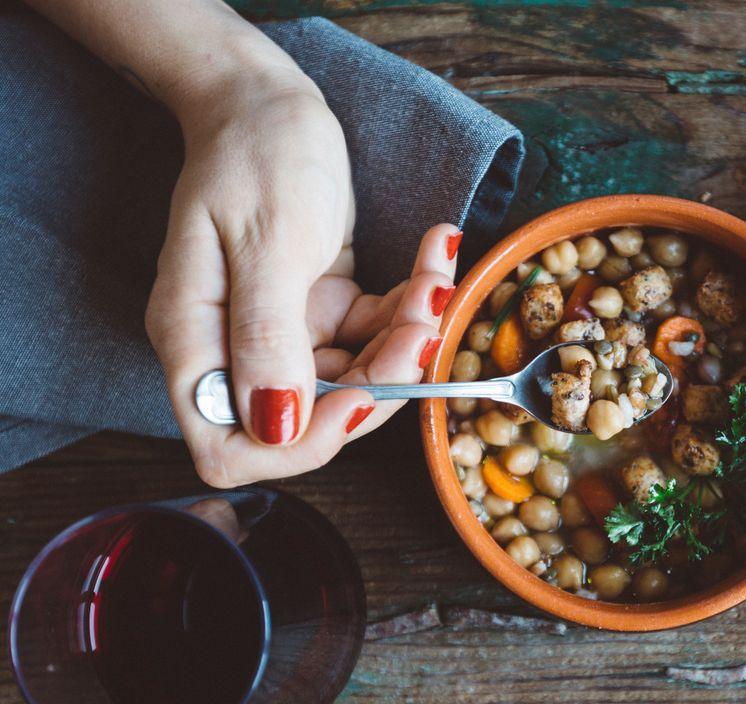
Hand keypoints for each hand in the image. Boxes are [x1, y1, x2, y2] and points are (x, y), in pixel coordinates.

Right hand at [145, 77, 459, 486]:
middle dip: (382, 379)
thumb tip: (276, 425)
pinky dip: (411, 305)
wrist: (268, 102)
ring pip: (360, 379)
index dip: (299, 444)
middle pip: (313, 419)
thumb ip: (267, 334)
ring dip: (408, 338)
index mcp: (198, 342)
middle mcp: (236, 349)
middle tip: (425, 322)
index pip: (231, 448)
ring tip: (436, 278)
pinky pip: (377, 334)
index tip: (361, 396)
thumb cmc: (255, 156)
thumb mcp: (266, 240)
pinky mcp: (323, 310)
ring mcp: (282, 332)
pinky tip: (434, 255)